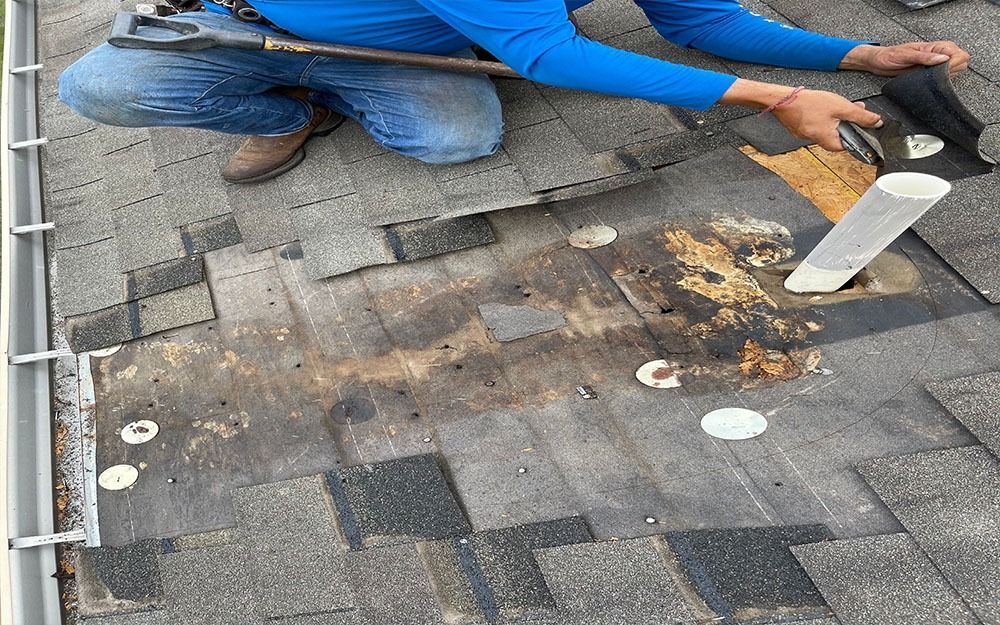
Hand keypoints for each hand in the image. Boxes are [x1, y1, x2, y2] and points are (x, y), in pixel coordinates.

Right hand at [720, 80, 881, 151]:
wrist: (783, 99)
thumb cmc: (808, 103)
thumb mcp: (841, 107)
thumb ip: (860, 116)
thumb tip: (876, 122)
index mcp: (827, 140)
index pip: (848, 146)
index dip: (857, 136)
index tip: (863, 127)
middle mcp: (816, 141)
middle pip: (838, 137)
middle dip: (847, 124)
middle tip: (850, 110)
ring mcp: (806, 135)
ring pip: (828, 129)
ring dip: (835, 119)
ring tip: (834, 105)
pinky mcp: (800, 128)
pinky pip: (817, 125)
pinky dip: (823, 117)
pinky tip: (822, 107)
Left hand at [840, 42, 970, 76]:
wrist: (877, 63)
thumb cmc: (888, 56)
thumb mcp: (905, 55)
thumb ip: (924, 57)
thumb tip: (943, 58)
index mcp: (935, 46)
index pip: (959, 54)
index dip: (955, 63)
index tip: (944, 70)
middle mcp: (937, 54)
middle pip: (961, 62)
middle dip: (952, 71)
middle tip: (936, 76)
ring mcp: (934, 65)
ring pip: (954, 71)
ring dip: (946, 77)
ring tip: (929, 78)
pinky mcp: (928, 73)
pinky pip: (942, 78)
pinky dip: (939, 82)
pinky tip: (929, 83)